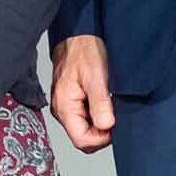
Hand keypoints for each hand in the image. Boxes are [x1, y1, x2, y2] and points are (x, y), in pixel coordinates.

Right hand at [51, 35, 115, 151]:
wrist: (78, 35)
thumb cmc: (83, 51)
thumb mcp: (96, 76)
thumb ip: (100, 103)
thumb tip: (106, 126)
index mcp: (64, 106)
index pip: (81, 140)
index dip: (101, 139)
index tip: (114, 126)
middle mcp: (61, 109)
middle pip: (83, 138)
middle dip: (101, 133)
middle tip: (114, 115)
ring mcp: (66, 106)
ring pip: (85, 129)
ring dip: (100, 123)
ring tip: (108, 104)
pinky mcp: (72, 101)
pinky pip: (86, 118)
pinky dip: (98, 114)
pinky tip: (104, 101)